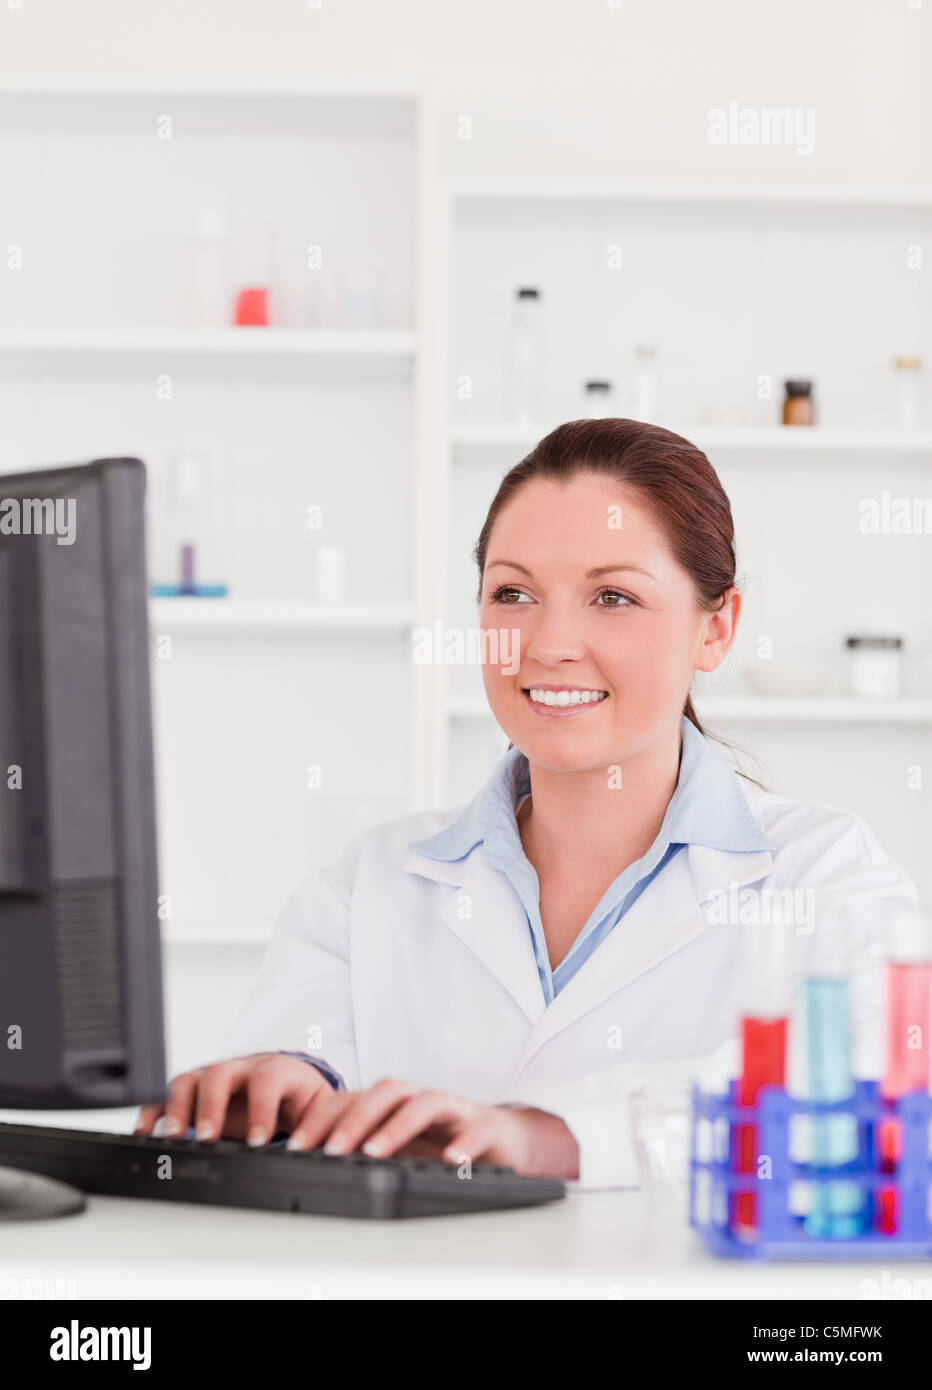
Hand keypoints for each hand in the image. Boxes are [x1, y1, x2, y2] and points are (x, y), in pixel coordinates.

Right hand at [133, 1054, 332, 1145]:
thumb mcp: (319, 1112)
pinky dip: (154, 1112)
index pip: (268, 1079)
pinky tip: (147, 1133)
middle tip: (209, 1137)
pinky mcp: (195, 1093)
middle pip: (220, 1074)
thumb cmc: (303, 1100)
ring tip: (174, 1139)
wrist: (292, 1086)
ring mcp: (215, 1079)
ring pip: (190, 1081)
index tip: (258, 1141)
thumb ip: (318, 1131)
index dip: (261, 1108)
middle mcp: (242, 1070)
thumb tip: (320, 1159)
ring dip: (178, 1109)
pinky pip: (168, 1096)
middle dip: (212, 1106)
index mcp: (278, 1070)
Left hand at [283, 1078, 579, 1179]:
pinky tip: (450, 1160)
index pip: (354, 1098)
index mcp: (395, 1104)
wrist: (505, 1142)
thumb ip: (364, 1151)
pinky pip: (477, 1128)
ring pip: (425, 1102)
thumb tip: (313, 1170)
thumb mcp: (398, 1149)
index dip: (322, 1119)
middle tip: (329, 1152)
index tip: (295, 1149)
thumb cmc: (444, 1144)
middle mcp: (421, 1099)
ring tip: (374, 1153)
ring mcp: (455, 1109)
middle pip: (385, 1092)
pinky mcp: (487, 1125)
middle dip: (353, 1120)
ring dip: (396, 1127)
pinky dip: (463, 1143)